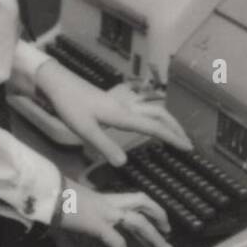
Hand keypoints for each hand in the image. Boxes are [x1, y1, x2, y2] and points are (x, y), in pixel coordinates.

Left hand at [35, 61, 194, 166]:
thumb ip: (104, 146)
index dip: (172, 137)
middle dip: (175, 127)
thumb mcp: (84, 130)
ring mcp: (120, 102)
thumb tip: (124, 163)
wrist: (58, 83)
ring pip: (152, 108)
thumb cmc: (70, 106)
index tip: (188, 147)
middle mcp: (126, 106)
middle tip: (187, 143)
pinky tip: (149, 120)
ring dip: (166, 119)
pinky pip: (141, 107)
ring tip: (174, 133)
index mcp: (122, 114)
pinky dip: (153, 114)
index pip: (154, 127)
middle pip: (159, 114)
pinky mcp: (113, 101)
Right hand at [55, 181, 171, 246]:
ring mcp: (105, 212)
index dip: (144, 210)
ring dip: (153, 234)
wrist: (44, 192)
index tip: (153, 221)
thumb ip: (67, 237)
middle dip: (158, 215)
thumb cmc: (51, 200)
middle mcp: (108, 202)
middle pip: (141, 202)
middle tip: (168, 230)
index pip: (130, 200)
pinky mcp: (98, 224)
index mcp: (101, 198)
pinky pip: (117, 243)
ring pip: (138, 220)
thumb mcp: (63, 219)